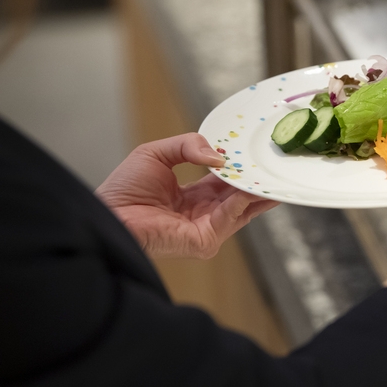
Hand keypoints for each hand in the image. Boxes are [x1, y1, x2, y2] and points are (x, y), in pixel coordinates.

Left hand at [95, 133, 277, 258]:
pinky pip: (230, 218)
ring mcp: (207, 229)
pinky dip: (242, 201)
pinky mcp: (205, 240)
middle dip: (259, 180)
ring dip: (257, 189)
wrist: (108, 214)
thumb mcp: (157, 153)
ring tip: (272, 170)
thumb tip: (218, 156)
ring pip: (242, 207)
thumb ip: (188, 145)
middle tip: (277, 163)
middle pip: (242, 197)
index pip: (228, 184)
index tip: (257, 154)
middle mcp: (204, 215)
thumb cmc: (123, 190)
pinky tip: (248, 186)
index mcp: (194, 197)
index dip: (242, 169)